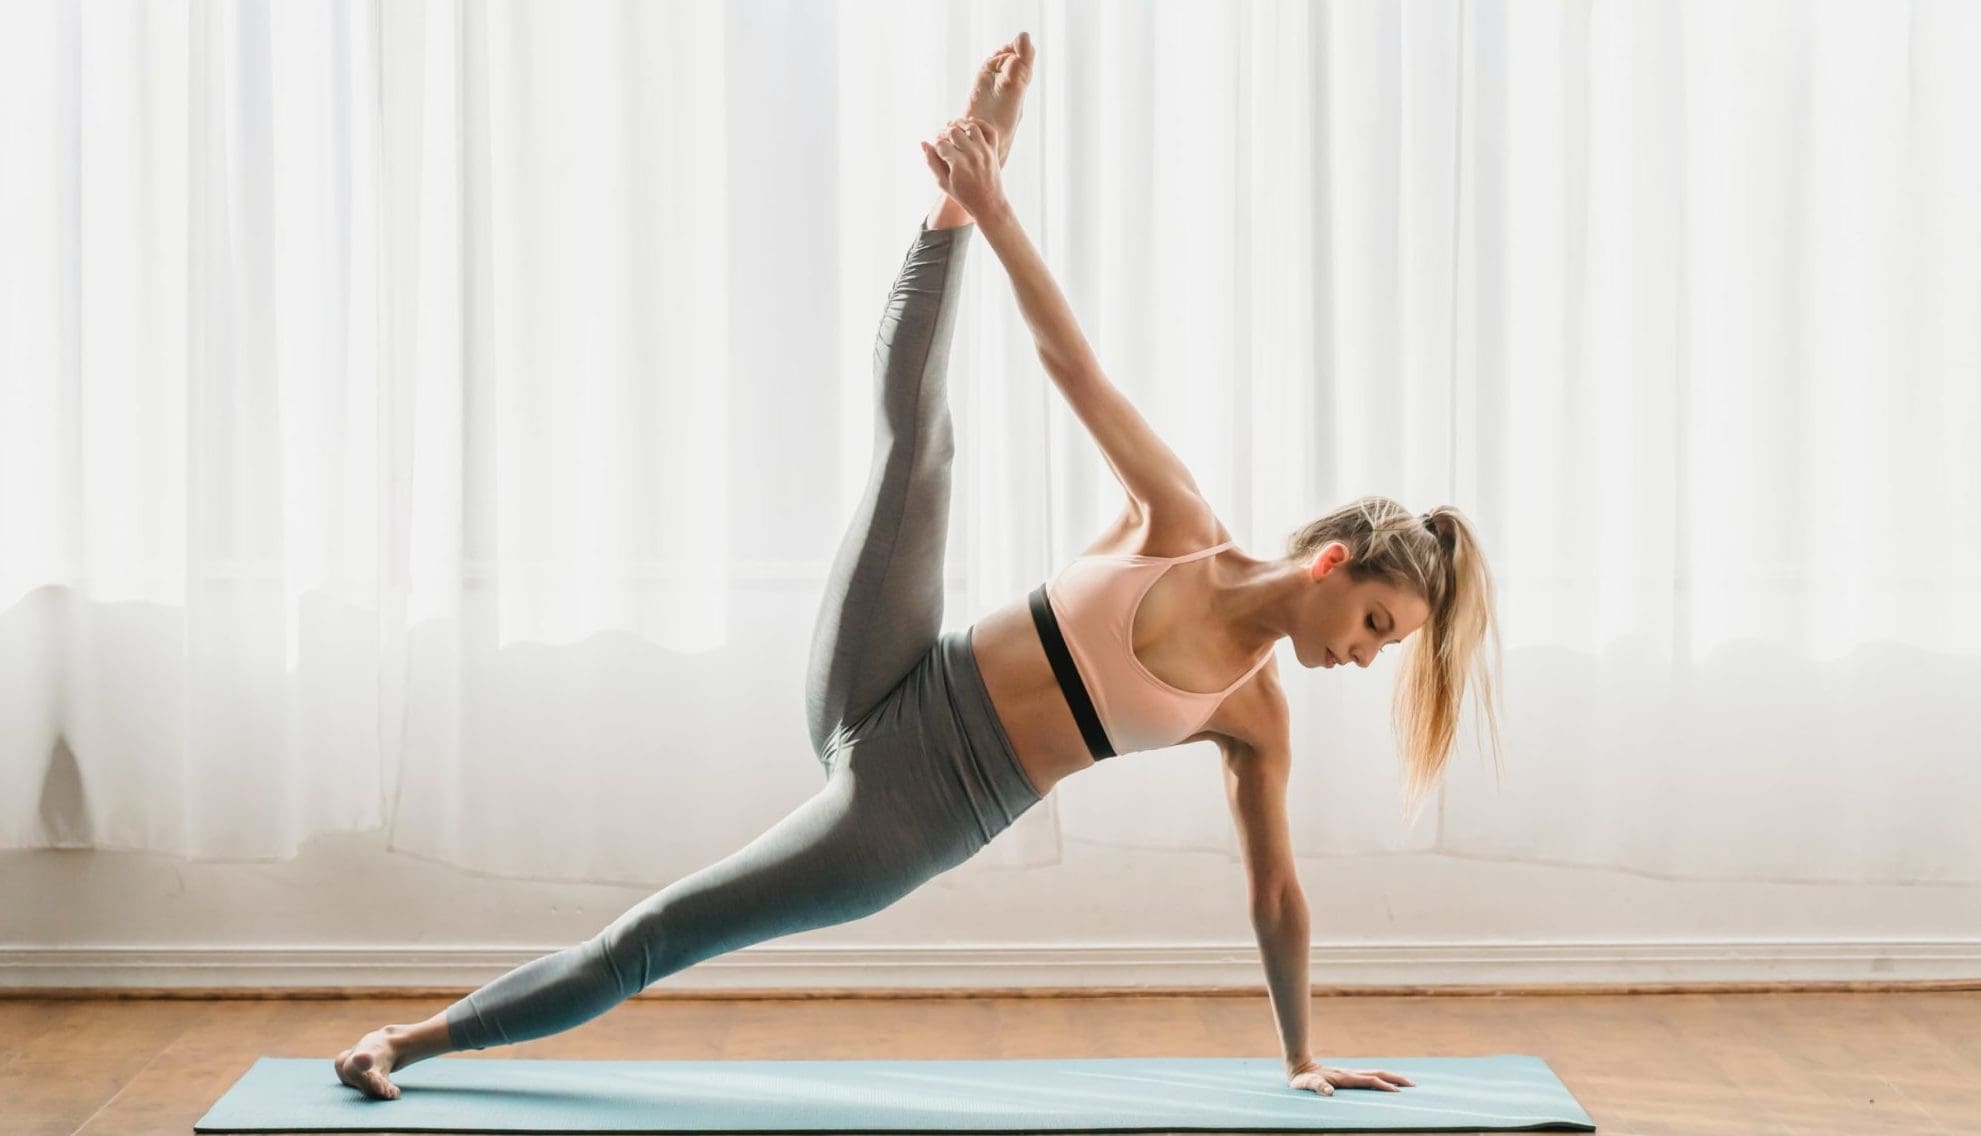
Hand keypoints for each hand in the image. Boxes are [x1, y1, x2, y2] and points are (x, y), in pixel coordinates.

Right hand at [920, 116, 1006, 221]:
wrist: (989, 205)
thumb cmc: (963, 196)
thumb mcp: (943, 183)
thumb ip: (931, 162)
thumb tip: (923, 143)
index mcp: (958, 165)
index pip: (940, 143)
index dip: (934, 144)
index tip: (935, 149)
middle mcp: (973, 155)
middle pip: (953, 131)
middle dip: (944, 133)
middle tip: (942, 140)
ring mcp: (985, 152)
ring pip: (970, 126)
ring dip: (959, 124)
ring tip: (953, 130)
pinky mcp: (994, 151)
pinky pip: (989, 129)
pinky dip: (979, 123)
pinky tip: (969, 126)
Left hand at [1286, 1057, 1415, 1095]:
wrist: (1299, 1066)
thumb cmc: (1302, 1079)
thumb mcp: (1306, 1084)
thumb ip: (1316, 1087)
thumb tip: (1329, 1091)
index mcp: (1344, 1077)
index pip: (1369, 1081)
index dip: (1383, 1086)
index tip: (1397, 1092)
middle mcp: (1350, 1074)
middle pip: (1378, 1074)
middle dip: (1396, 1079)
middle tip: (1413, 1085)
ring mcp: (1350, 1074)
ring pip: (1376, 1074)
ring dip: (1392, 1078)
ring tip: (1406, 1084)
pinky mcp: (1349, 1077)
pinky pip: (1370, 1078)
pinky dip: (1382, 1079)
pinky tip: (1386, 1084)